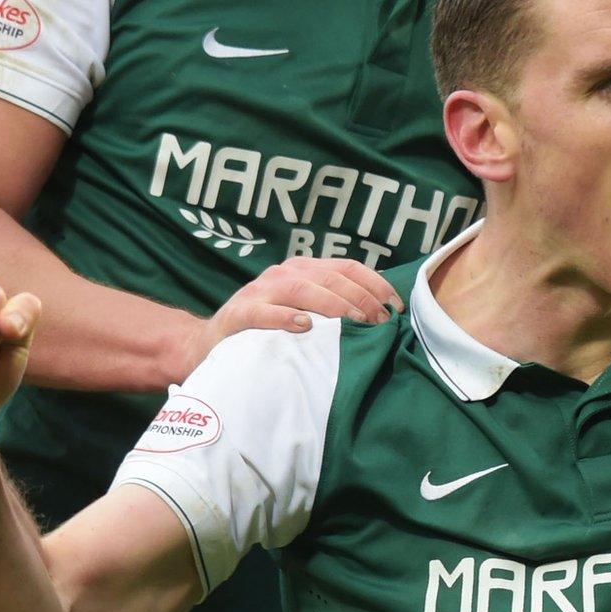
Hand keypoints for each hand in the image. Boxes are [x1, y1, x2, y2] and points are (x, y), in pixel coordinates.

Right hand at [181, 257, 402, 375]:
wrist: (213, 343)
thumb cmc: (270, 330)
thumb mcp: (303, 311)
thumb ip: (333, 307)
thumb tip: (381, 317)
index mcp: (304, 269)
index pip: (348, 268)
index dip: (376, 285)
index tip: (397, 307)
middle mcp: (284, 274)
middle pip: (331, 278)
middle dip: (362, 299)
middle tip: (381, 323)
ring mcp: (261, 291)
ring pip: (302, 289)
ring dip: (333, 305)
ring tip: (355, 323)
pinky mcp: (240, 313)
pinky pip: (265, 312)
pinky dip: (286, 317)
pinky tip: (305, 326)